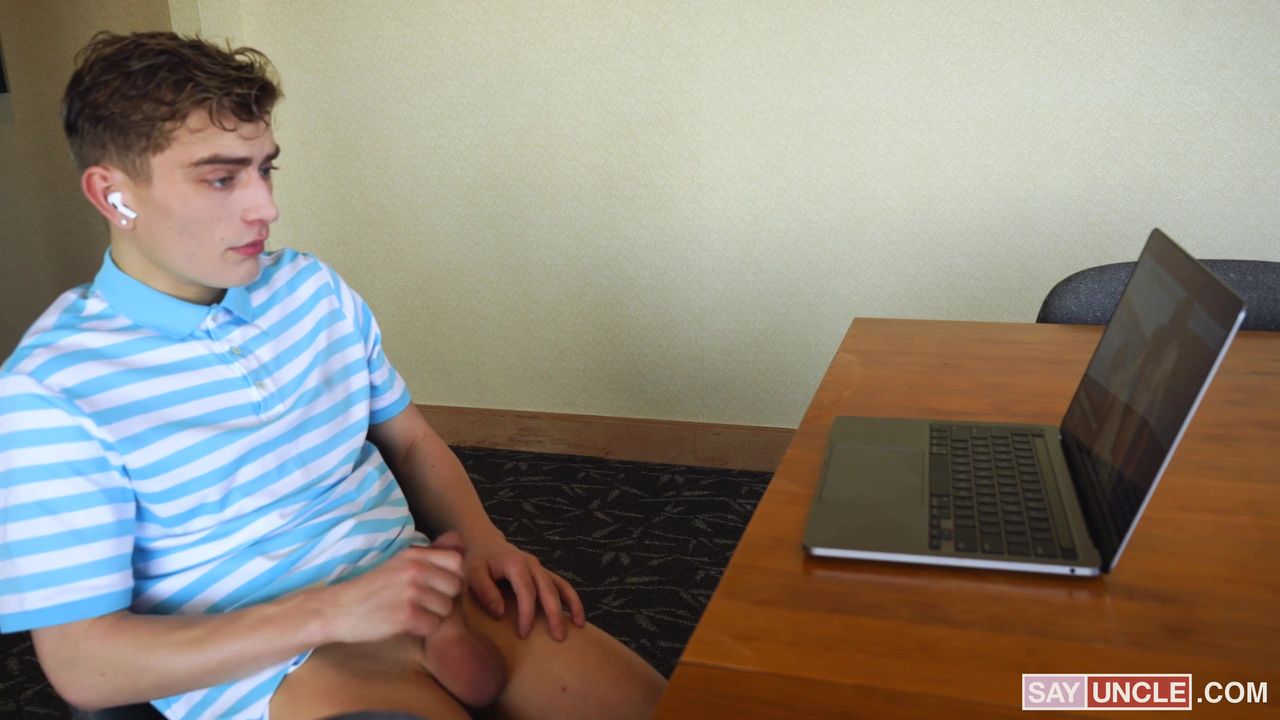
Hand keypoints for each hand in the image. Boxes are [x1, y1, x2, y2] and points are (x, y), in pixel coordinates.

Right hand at [318, 532, 467, 644]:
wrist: (338, 609)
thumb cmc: (371, 588)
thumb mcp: (399, 562)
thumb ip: (429, 553)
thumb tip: (458, 538)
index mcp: (414, 555)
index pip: (457, 561)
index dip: (453, 576)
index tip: (439, 586)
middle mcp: (414, 570)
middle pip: (455, 587)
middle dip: (445, 598)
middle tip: (425, 604)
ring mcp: (411, 593)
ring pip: (446, 609)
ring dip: (434, 615)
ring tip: (415, 614)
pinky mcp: (406, 616)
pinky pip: (433, 626)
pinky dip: (424, 629)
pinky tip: (408, 625)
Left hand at [460, 529, 585, 640]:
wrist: (485, 542)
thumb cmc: (478, 560)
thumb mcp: (473, 573)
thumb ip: (485, 591)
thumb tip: (500, 613)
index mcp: (516, 565)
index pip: (527, 592)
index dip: (527, 614)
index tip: (524, 634)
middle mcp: (533, 565)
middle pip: (549, 590)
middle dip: (555, 614)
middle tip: (559, 638)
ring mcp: (540, 568)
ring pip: (562, 585)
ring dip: (572, 605)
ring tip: (579, 626)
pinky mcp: (544, 573)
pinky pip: (562, 585)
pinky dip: (572, 599)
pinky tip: (577, 616)